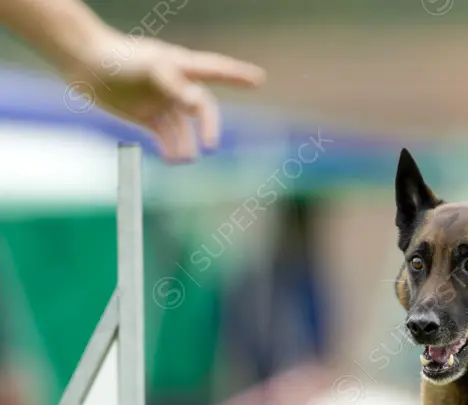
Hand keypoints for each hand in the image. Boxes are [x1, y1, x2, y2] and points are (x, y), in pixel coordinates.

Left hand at [64, 32, 264, 161]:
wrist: (85, 65)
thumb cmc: (119, 58)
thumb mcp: (150, 68)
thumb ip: (175, 85)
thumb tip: (197, 106)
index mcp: (182, 66)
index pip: (216, 70)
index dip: (238, 75)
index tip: (259, 79)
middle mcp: (177, 85)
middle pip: (203, 108)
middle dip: (209, 127)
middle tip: (211, 144)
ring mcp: (163, 102)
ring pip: (184, 128)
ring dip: (186, 143)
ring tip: (182, 158)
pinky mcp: (148, 117)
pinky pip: (166, 137)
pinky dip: (171, 149)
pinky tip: (172, 160)